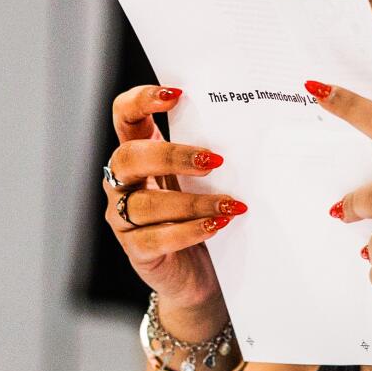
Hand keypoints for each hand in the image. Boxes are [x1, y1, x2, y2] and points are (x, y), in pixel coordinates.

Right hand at [104, 85, 245, 315]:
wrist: (197, 275)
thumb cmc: (200, 216)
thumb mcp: (201, 180)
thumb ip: (208, 152)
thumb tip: (249, 126)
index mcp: (138, 153)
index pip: (124, 115)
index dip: (142, 100)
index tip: (176, 95)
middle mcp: (122, 182)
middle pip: (129, 157)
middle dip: (172, 156)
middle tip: (214, 160)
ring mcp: (123, 218)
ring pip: (145, 204)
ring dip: (192, 202)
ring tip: (229, 204)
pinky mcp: (137, 250)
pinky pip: (156, 238)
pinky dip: (189, 231)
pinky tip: (216, 225)